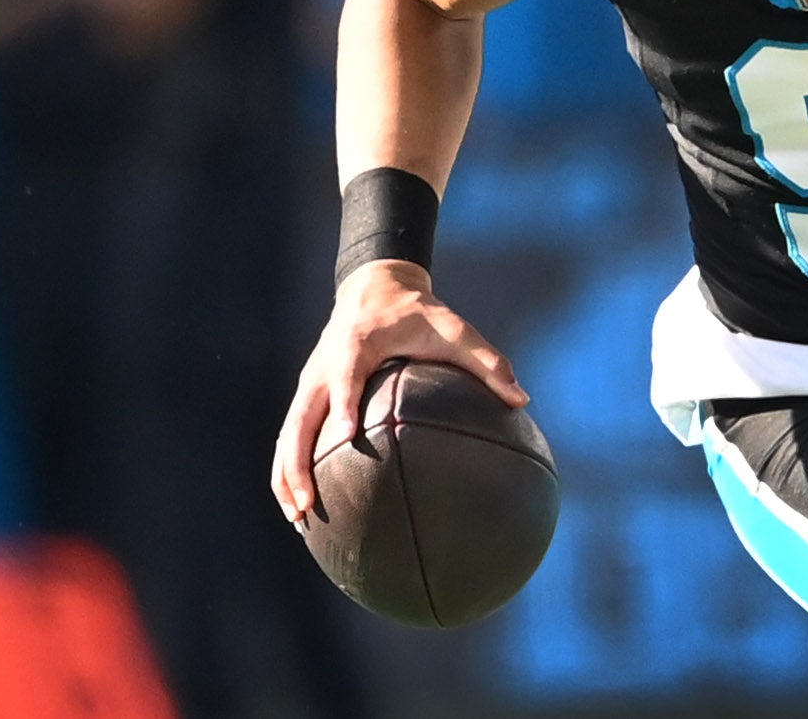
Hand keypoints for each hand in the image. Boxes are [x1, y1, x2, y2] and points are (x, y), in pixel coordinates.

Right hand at [271, 261, 527, 522]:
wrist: (375, 288)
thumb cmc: (418, 314)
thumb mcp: (454, 329)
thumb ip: (487, 362)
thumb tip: (521, 400)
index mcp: (356, 345)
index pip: (346, 375)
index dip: (345, 403)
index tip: (350, 434)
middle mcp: (324, 366)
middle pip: (300, 418)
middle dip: (297, 463)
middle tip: (307, 504)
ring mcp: (310, 383)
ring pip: (287, 434)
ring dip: (286, 476)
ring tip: (298, 519)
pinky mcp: (307, 395)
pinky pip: (291, 435)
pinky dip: (288, 468)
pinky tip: (301, 503)